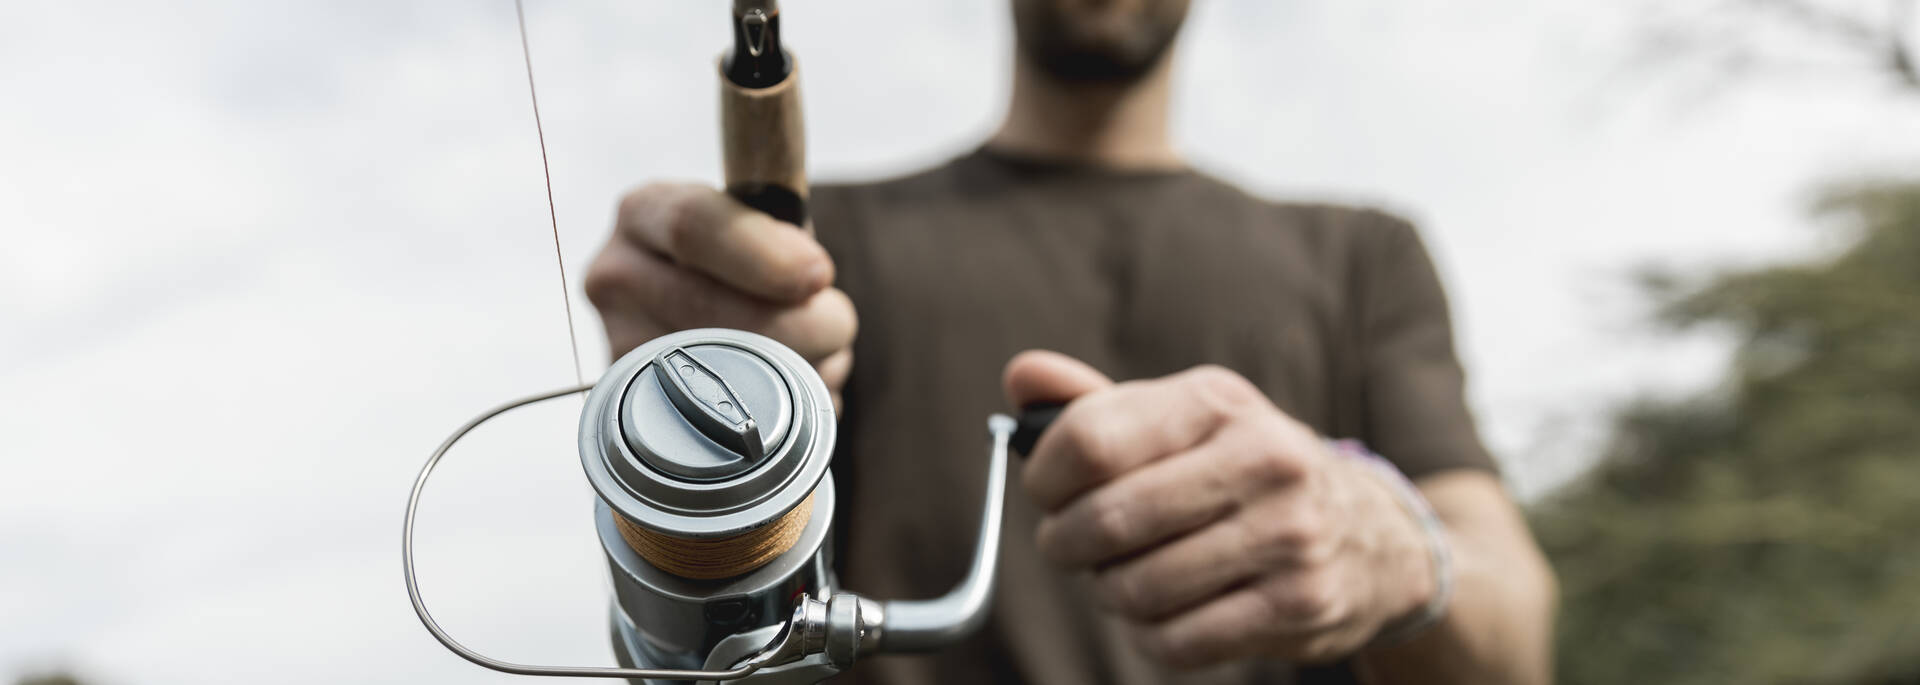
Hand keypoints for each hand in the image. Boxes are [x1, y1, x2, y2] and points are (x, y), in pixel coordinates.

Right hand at [585, 182, 856, 407]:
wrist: (702, 305)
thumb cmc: (748, 257)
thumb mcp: (764, 220)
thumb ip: (784, 231)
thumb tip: (809, 275)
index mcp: (646, 213)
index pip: (692, 227)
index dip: (764, 255)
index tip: (818, 274)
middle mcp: (616, 276)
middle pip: (713, 312)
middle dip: (801, 327)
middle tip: (836, 326)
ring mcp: (621, 345)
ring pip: (724, 374)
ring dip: (799, 373)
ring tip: (818, 356)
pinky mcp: (640, 406)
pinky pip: (724, 423)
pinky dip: (783, 414)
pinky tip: (792, 392)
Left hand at [1004, 351, 1436, 667]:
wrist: (1372, 537)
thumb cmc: (1243, 473)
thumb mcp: (1183, 422)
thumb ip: (1096, 404)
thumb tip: (1021, 374)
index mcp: (1219, 403)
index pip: (1092, 439)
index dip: (1045, 476)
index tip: (1045, 492)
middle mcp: (1264, 460)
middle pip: (1107, 521)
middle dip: (1066, 544)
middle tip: (1070, 545)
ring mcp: (1288, 535)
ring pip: (1136, 589)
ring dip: (1109, 592)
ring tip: (1125, 575)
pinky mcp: (1299, 605)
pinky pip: (1176, 641)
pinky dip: (1150, 634)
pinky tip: (1166, 610)